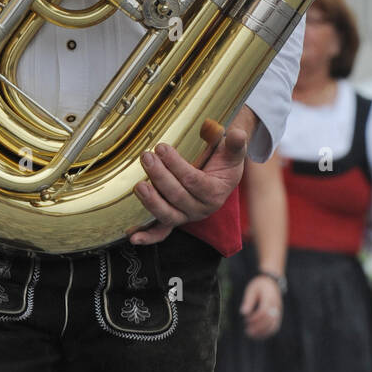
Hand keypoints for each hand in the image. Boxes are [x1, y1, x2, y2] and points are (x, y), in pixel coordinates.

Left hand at [127, 109, 255, 244]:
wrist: (221, 176)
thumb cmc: (224, 161)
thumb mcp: (232, 151)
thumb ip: (235, 143)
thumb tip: (238, 135)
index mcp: (215, 193)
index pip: (193, 180)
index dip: (176, 165)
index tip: (161, 148)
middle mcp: (201, 209)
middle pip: (177, 196)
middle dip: (159, 176)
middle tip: (147, 157)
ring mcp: (186, 216)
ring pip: (168, 215)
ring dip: (151, 201)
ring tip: (139, 185)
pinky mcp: (175, 219)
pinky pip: (162, 232)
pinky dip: (148, 236)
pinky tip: (132, 236)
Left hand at [239, 274, 282, 339]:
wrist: (272, 282)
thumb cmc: (259, 285)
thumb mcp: (252, 289)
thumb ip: (248, 301)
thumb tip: (243, 313)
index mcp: (269, 297)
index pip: (263, 311)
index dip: (254, 318)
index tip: (245, 320)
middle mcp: (276, 306)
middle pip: (269, 320)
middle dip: (258, 327)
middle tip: (247, 331)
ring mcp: (279, 312)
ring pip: (273, 326)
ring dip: (262, 333)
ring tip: (251, 335)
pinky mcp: (278, 316)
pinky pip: (274, 327)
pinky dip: (266, 333)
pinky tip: (257, 335)